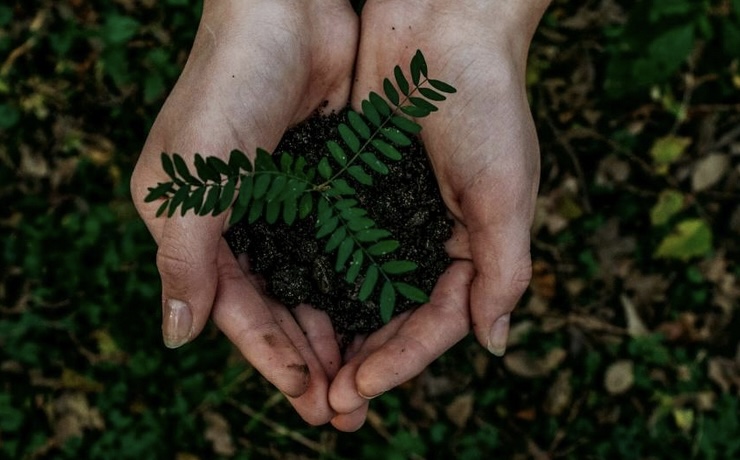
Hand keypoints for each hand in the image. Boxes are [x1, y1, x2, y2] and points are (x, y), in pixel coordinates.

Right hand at [130, 0, 356, 424]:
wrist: (286, 12)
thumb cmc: (228, 87)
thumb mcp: (192, 178)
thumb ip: (184, 259)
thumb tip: (177, 338)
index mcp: (195, 227)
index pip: (235, 310)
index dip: (270, 357)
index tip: (308, 399)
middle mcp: (240, 224)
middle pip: (276, 309)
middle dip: (309, 360)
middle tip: (344, 410)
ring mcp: (286, 207)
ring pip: (312, 287)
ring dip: (336, 334)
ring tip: (365, 380)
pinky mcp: (326, 187)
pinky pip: (342, 250)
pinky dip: (356, 287)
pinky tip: (379, 319)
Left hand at [328, 0, 548, 430]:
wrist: (442, 24)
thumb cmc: (485, 103)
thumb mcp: (506, 192)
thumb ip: (504, 270)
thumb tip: (494, 345)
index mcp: (473, 244)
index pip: (438, 320)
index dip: (403, 359)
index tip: (361, 387)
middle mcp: (431, 237)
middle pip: (395, 316)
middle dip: (366, 359)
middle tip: (330, 402)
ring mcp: (391, 214)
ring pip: (360, 289)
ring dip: (337, 331)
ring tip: (308, 372)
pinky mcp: (356, 188)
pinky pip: (335, 244)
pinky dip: (317, 278)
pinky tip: (292, 306)